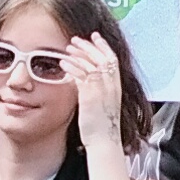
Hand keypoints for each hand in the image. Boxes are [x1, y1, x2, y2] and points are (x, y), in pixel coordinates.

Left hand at [61, 34, 131, 179]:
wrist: (104, 142)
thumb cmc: (103, 128)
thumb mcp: (105, 105)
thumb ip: (99, 92)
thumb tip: (88, 84)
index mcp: (116, 87)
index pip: (112, 59)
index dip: (103, 46)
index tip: (95, 37)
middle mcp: (111, 85)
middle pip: (101, 57)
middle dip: (88, 46)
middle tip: (76, 39)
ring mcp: (101, 90)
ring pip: (90, 63)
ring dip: (78, 54)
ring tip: (67, 48)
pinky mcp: (90, 95)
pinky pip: (81, 75)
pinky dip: (72, 67)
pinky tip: (63, 63)